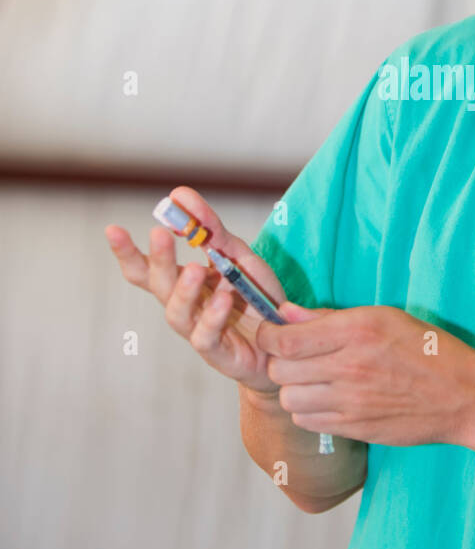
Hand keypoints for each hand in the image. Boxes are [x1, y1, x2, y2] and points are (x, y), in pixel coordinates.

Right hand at [105, 185, 283, 394]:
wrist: (287, 342)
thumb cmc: (256, 298)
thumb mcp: (237, 254)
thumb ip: (210, 228)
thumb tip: (179, 195)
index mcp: (184, 283)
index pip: (145, 269)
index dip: (126, 253)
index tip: (112, 229)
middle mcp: (186, 306)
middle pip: (159, 286)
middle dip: (158, 260)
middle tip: (159, 233)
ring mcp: (198, 331)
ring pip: (177, 312)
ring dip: (183, 289)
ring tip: (195, 268)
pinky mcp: (218, 353)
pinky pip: (206, 337)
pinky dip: (213, 317)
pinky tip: (224, 298)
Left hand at [256, 302, 474, 446]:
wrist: (463, 395)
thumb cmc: (427, 350)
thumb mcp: (383, 317)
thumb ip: (329, 317)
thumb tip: (286, 314)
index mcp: (356, 330)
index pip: (285, 340)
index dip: (267, 336)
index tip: (270, 334)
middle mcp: (350, 366)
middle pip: (280, 371)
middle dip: (279, 363)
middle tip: (293, 357)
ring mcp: (351, 401)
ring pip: (289, 400)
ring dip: (293, 390)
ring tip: (311, 380)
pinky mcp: (355, 427)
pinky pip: (308, 422)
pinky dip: (308, 411)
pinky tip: (325, 400)